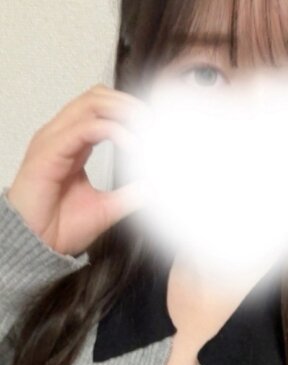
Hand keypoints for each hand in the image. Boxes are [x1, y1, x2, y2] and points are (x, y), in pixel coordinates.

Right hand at [7, 84, 145, 255]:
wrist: (36, 246)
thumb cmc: (59, 227)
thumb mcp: (107, 207)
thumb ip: (131, 195)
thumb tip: (154, 186)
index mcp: (74, 144)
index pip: (102, 108)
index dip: (130, 110)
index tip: (154, 126)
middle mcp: (63, 136)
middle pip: (98, 97)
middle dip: (130, 104)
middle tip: (153, 122)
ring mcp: (54, 140)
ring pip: (92, 103)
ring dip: (124, 110)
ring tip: (146, 128)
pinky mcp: (50, 152)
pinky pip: (86, 128)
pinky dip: (115, 131)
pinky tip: (132, 145)